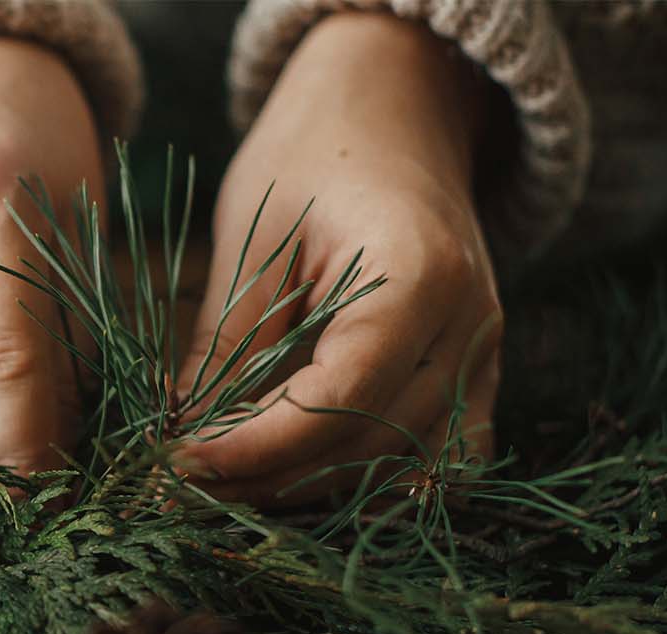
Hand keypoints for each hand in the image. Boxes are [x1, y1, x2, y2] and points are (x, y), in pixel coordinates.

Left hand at [176, 13, 501, 504]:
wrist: (395, 108)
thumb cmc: (313, 154)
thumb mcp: (253, 232)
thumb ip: (226, 339)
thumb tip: (181, 434)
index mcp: (419, 273)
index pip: (339, 399)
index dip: (256, 448)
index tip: (180, 462)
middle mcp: (471, 324)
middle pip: (370, 443)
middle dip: (270, 478)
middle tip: (182, 483)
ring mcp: (486, 354)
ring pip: (407, 471)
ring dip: (314, 490)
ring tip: (227, 488)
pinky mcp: (477, 374)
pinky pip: (439, 461)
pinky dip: (371, 483)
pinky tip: (296, 481)